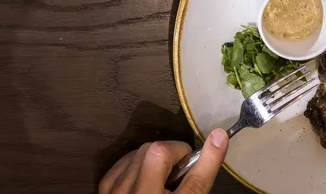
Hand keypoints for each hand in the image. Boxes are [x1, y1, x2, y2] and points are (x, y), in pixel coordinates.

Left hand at [98, 129, 228, 193]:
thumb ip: (196, 183)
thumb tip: (211, 155)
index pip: (195, 181)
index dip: (209, 157)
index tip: (220, 137)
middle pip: (158, 154)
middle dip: (174, 153)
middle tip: (184, 167)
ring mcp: (117, 192)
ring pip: (139, 153)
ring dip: (156, 156)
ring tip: (165, 174)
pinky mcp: (105, 190)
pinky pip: (124, 162)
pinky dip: (137, 162)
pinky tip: (145, 174)